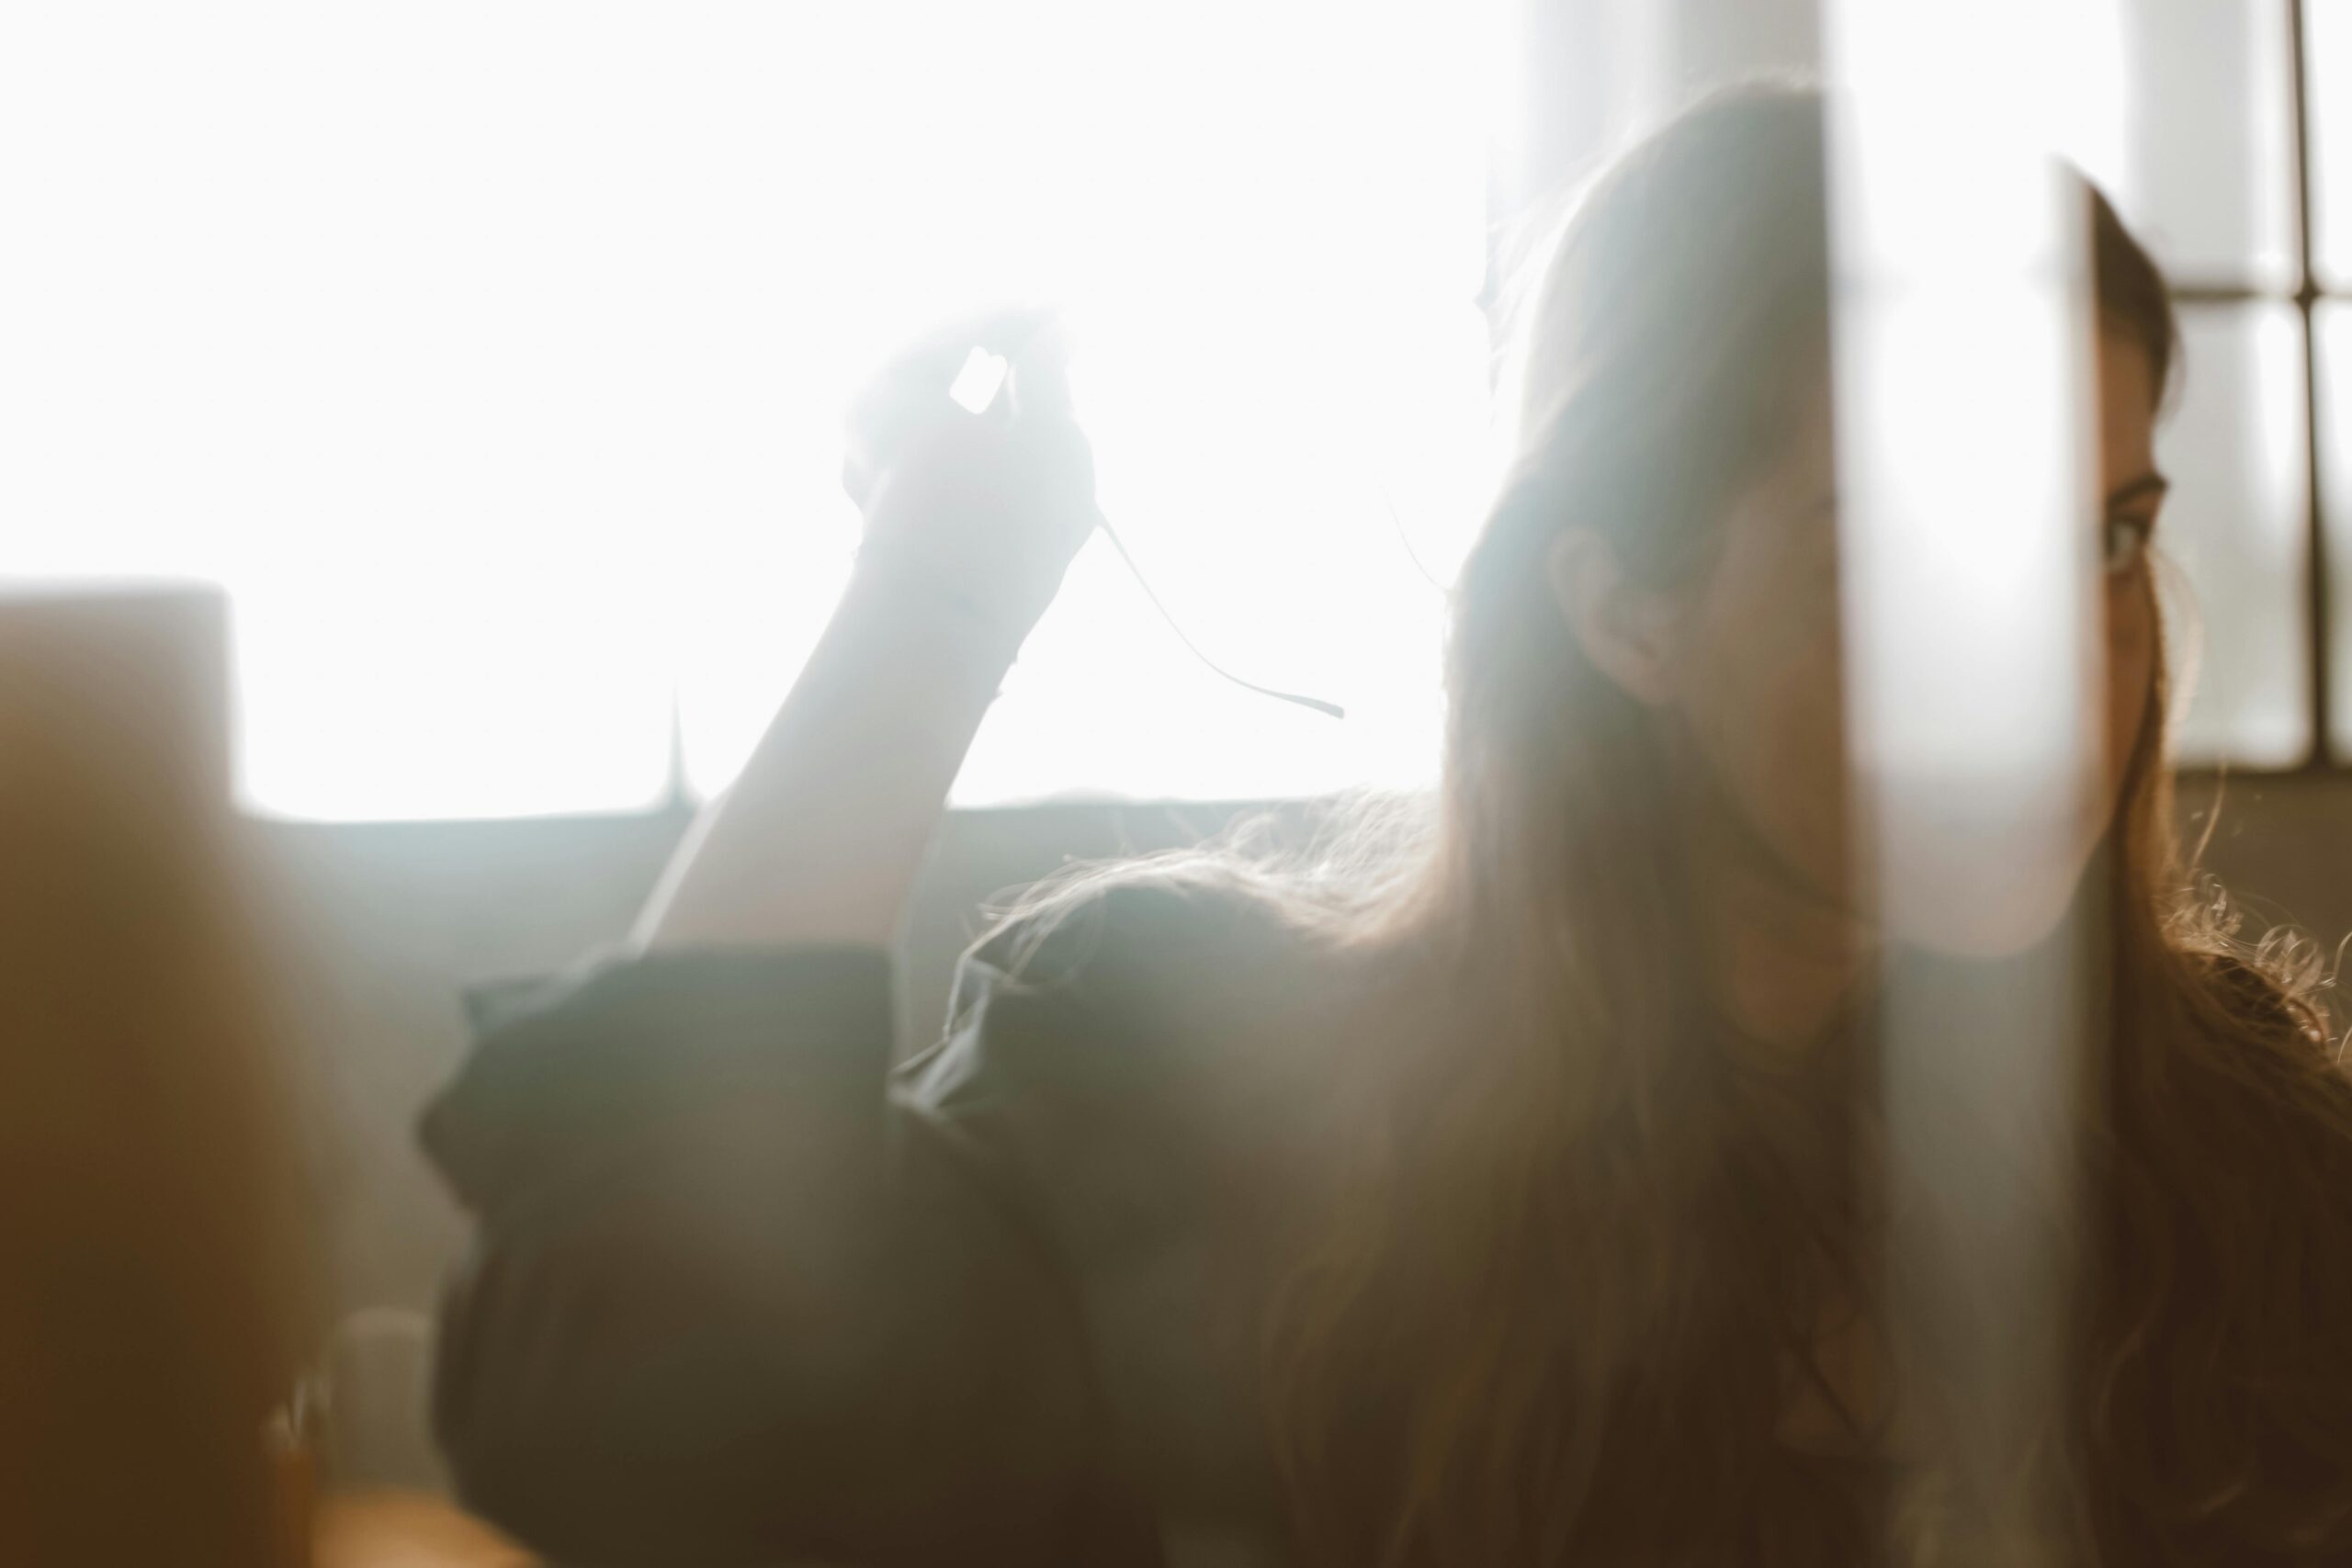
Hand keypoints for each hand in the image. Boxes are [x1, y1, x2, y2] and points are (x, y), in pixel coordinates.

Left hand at [842, 308, 1098, 642]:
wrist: (947, 633)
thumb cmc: (999, 526)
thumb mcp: (1050, 432)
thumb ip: (1053, 370)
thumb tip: (1062, 329)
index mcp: (890, 378)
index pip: (969, 321)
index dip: (1031, 312)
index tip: (1078, 308)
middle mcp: (865, 416)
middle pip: (950, 362)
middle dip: (1012, 354)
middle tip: (1070, 344)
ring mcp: (869, 464)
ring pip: (946, 409)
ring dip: (999, 398)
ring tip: (1057, 397)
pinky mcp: (887, 508)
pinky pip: (940, 449)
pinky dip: (981, 438)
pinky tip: (1021, 444)